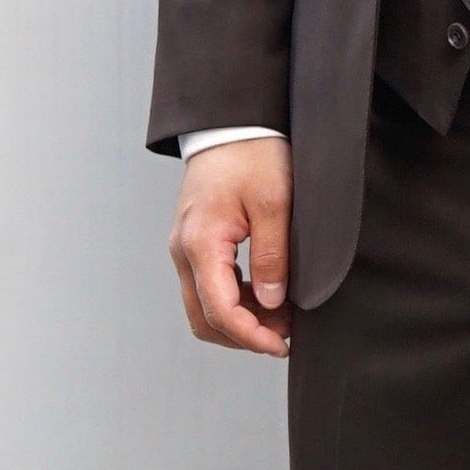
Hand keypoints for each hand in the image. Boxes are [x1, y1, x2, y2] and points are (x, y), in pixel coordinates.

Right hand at [168, 137, 293, 356]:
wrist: (232, 123)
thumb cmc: (254, 154)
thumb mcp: (275, 203)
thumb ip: (272, 256)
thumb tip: (272, 303)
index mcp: (201, 243)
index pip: (219, 310)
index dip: (251, 336)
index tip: (281, 346)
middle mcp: (184, 250)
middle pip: (204, 317)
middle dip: (243, 336)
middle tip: (285, 336)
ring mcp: (186, 247)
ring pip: (204, 305)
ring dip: (240, 320)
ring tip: (283, 318)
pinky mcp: (195, 242)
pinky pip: (208, 285)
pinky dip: (235, 300)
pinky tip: (268, 297)